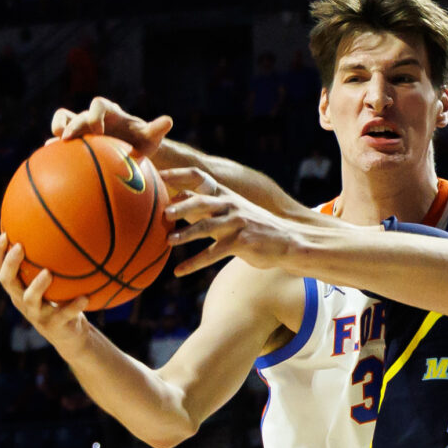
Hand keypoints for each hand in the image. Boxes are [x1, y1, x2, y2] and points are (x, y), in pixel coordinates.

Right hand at [0, 232, 91, 344]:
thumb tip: (59, 223)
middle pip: (7, 281)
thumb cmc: (59, 299)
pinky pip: (64, 314)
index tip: (4, 234)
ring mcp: (36, 314)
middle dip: (11, 264)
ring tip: (48, 273)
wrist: (69, 335)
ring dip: (37, 285)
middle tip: (20, 247)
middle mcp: (21, 299)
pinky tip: (86, 297)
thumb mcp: (53, 280)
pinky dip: (74, 306)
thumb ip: (50, 259)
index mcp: (17, 286)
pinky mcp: (53, 326)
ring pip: (30, 299)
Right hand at [52, 97, 172, 157]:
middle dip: (72, 125)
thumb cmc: (141, 143)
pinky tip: (50, 161)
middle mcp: (93, 117)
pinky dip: (54, 147)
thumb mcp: (150, 138)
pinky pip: (60, 139)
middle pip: (78, 114)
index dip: (95, 114)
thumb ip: (156, 129)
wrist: (131, 151)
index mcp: (110, 113)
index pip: (99, 104)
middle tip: (68, 139)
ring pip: (63, 119)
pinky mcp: (76, 140)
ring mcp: (82, 128)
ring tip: (52, 145)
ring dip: (57, 128)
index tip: (97, 130)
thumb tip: (168, 120)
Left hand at [164, 168, 301, 276]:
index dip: (178, 176)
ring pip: (205, 227)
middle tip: (163, 213)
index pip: (199, 178)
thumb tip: (180, 208)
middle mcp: (230, 205)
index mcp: (225, 195)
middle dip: (181, 206)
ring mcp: (237, 224)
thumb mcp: (234, 213)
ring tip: (168, 241)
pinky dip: (194, 263)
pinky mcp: (241, 243)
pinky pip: (212, 254)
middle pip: (201, 201)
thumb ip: (210, 210)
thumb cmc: (255, 229)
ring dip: (185, 235)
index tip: (159, 176)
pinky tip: (179, 271)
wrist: (288, 242)